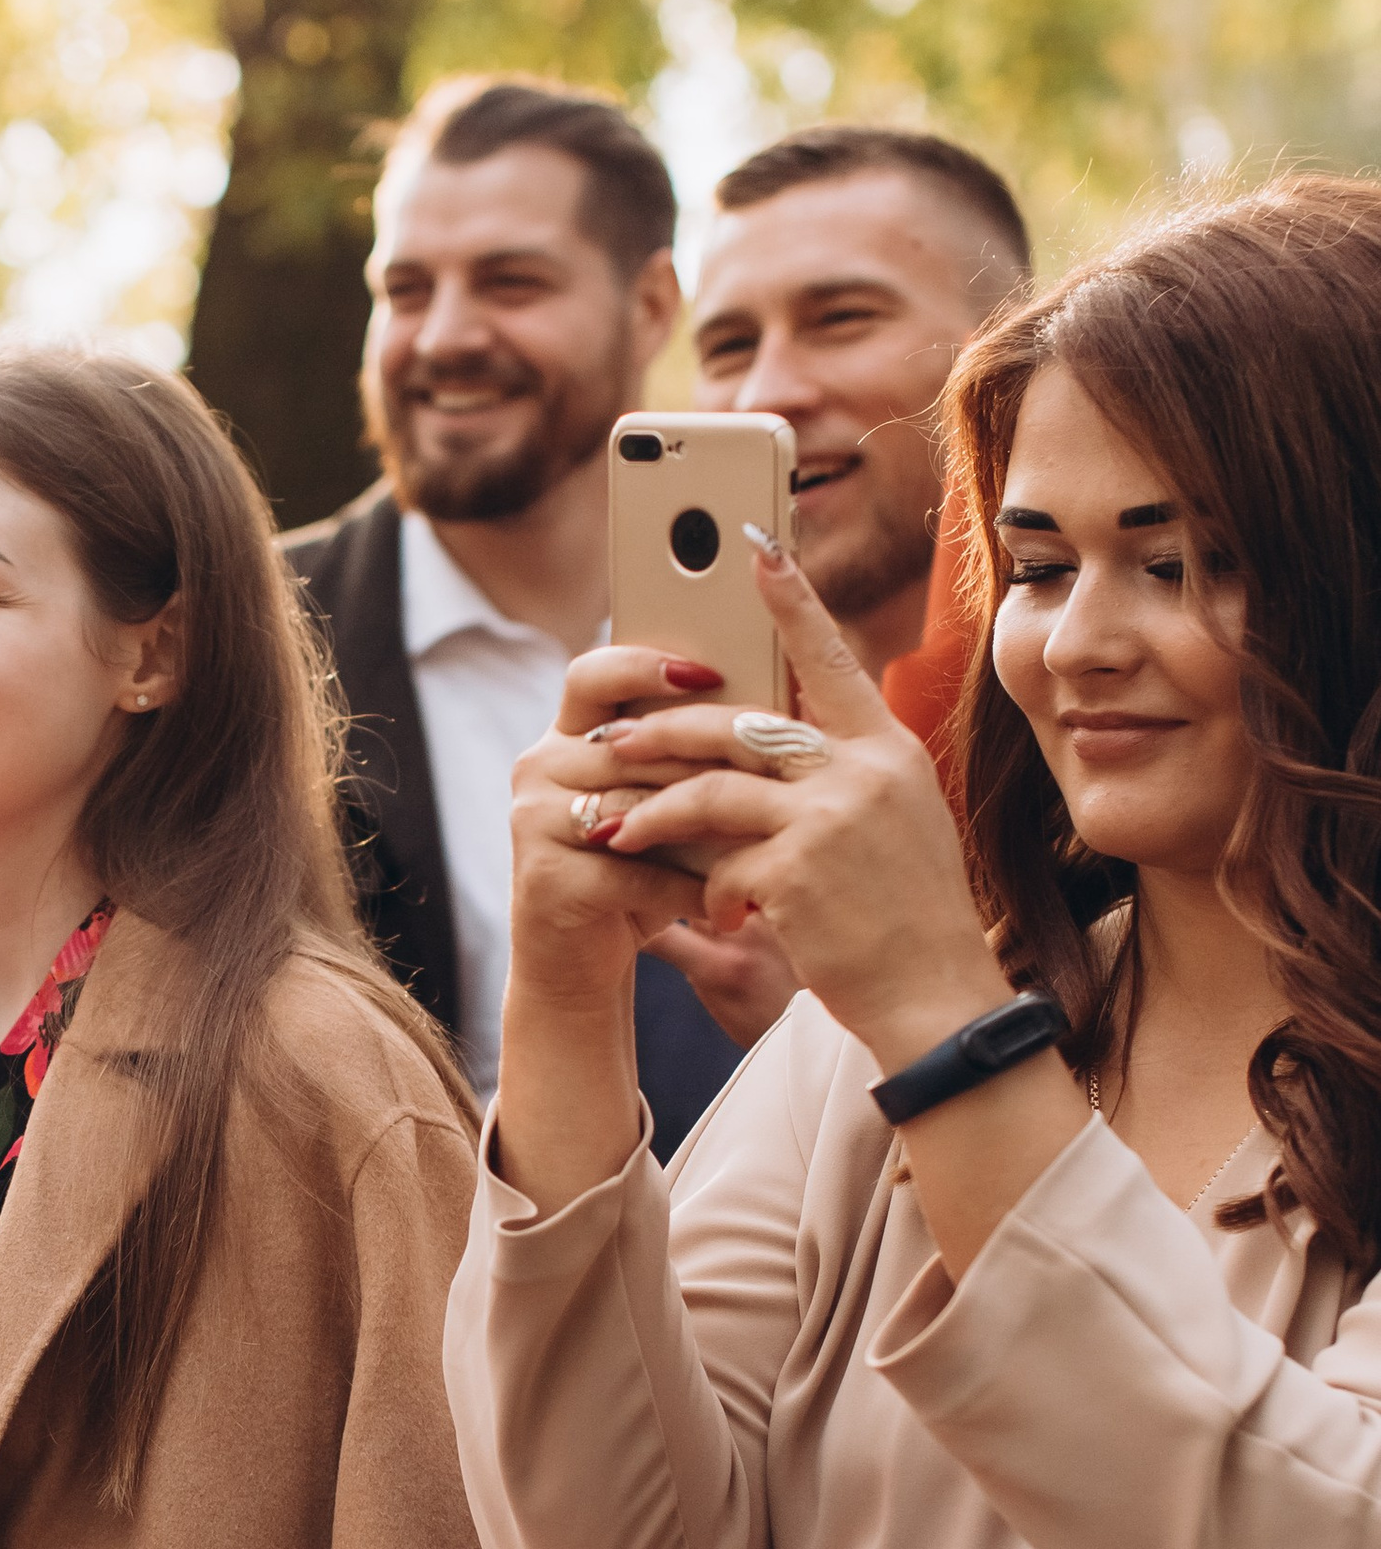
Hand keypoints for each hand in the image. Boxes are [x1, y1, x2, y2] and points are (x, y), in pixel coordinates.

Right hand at [504, 645, 753, 1021]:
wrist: (579, 967)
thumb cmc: (638, 875)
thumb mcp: (663, 806)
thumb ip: (691, 759)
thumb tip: (780, 714)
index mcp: (567, 736)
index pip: (595, 674)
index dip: (647, 667)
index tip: (709, 673)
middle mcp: (539, 767)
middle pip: (630, 744)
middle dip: (704, 758)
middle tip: (773, 767)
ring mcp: (532, 821)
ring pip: (635, 806)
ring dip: (705, 825)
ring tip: (769, 835)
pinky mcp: (543, 878)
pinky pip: (632, 871)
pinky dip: (687, 889)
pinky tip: (733, 901)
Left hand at [583, 539, 1009, 1076]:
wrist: (939, 1001)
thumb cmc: (908, 919)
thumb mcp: (893, 825)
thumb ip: (840, 776)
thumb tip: (763, 741)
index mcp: (888, 750)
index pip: (833, 657)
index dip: (791, 601)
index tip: (753, 547)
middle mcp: (863, 770)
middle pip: (739, 723)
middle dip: (662, 733)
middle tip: (608, 742)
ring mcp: (831, 817)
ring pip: (710, 788)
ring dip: (651, 808)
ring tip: (612, 827)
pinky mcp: (797, 871)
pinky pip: (716, 863)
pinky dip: (698, 889)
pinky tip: (705, 915)